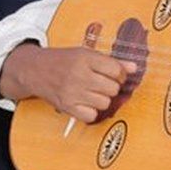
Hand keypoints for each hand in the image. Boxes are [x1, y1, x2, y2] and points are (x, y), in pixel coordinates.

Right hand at [0, 43, 136, 123]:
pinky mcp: (67, 107)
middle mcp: (78, 75)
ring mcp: (72, 93)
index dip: (119, 73)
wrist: (35, 70)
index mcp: (85, 58)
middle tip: (101, 83)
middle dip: (111, 86)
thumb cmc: (65, 61)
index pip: (116, 70)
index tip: (113, 74)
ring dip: (102, 99)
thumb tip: (135, 68)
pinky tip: (85, 102)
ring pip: (105, 103)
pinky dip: (91, 111)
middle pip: (113, 88)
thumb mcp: (87, 54)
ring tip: (92, 92)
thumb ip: (112, 61)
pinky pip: (92, 115)